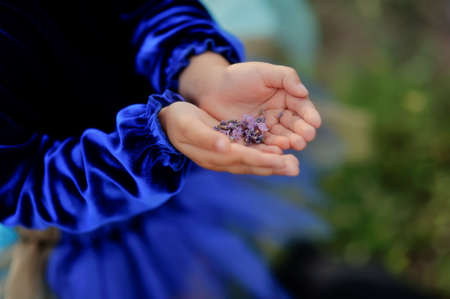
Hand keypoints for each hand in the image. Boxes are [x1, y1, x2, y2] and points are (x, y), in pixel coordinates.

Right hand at [158, 101, 299, 175]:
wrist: (169, 123)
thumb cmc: (178, 121)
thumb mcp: (189, 126)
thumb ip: (206, 138)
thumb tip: (225, 146)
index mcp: (213, 155)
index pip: (243, 158)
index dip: (262, 160)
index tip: (281, 160)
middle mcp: (222, 159)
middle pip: (252, 165)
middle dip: (274, 166)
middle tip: (295, 167)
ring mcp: (225, 156)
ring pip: (253, 162)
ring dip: (272, 164)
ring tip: (293, 164)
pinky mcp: (228, 149)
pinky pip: (249, 155)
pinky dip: (264, 156)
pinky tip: (277, 153)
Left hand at [179, 52, 320, 150]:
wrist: (211, 88)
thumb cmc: (239, 76)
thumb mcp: (264, 72)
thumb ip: (286, 78)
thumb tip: (304, 93)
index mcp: (286, 98)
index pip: (302, 107)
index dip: (309, 115)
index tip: (315, 122)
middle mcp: (278, 115)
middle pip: (294, 125)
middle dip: (302, 132)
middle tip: (306, 137)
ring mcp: (266, 128)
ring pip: (281, 136)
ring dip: (289, 141)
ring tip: (294, 144)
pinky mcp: (252, 138)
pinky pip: (263, 144)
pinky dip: (271, 148)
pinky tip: (277, 150)